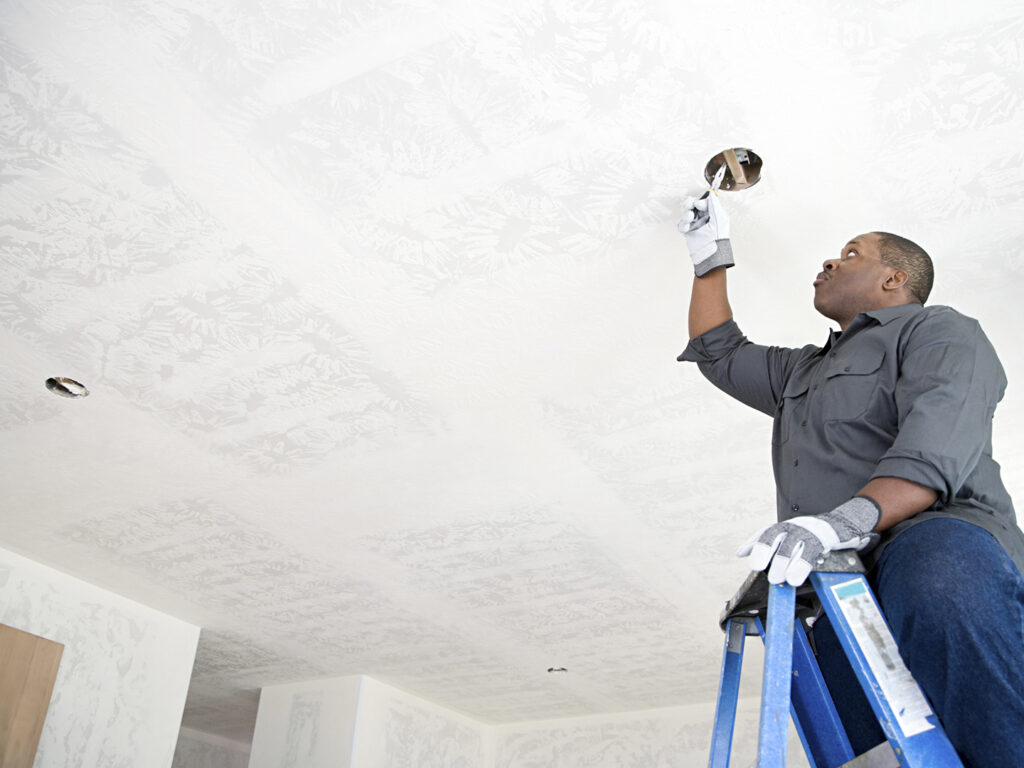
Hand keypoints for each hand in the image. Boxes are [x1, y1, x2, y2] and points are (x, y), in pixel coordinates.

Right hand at [678, 190, 732, 276]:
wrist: (709, 254)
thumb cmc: (717, 239)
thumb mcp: (719, 218)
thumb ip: (714, 205)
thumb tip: (711, 194)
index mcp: (713, 213)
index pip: (704, 201)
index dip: (700, 201)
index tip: (699, 205)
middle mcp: (704, 218)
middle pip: (693, 205)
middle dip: (689, 204)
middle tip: (689, 207)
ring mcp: (696, 225)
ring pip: (686, 213)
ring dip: (686, 215)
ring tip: (689, 219)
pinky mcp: (689, 232)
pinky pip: (682, 224)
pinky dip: (683, 225)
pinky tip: (687, 228)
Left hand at [736, 497, 881, 585]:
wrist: (846, 524)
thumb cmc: (815, 535)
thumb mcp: (792, 537)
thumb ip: (772, 544)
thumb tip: (743, 552)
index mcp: (787, 526)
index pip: (766, 532)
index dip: (754, 543)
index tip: (742, 554)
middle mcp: (795, 526)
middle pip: (776, 536)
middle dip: (766, 551)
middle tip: (759, 567)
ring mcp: (809, 531)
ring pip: (792, 545)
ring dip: (784, 562)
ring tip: (779, 579)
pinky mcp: (823, 539)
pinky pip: (810, 553)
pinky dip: (801, 565)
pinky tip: (795, 577)